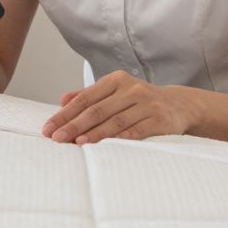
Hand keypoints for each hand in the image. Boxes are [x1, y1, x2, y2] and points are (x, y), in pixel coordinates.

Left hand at [41, 70, 193, 144]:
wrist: (179, 105)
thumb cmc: (139, 100)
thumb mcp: (115, 92)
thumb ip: (89, 95)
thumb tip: (62, 100)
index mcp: (116, 80)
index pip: (85, 98)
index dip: (65, 113)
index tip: (49, 127)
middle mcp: (131, 89)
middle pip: (97, 110)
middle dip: (73, 125)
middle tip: (56, 138)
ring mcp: (146, 104)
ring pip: (114, 121)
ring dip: (93, 133)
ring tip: (76, 142)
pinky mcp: (159, 120)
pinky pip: (135, 132)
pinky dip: (118, 139)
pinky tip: (103, 146)